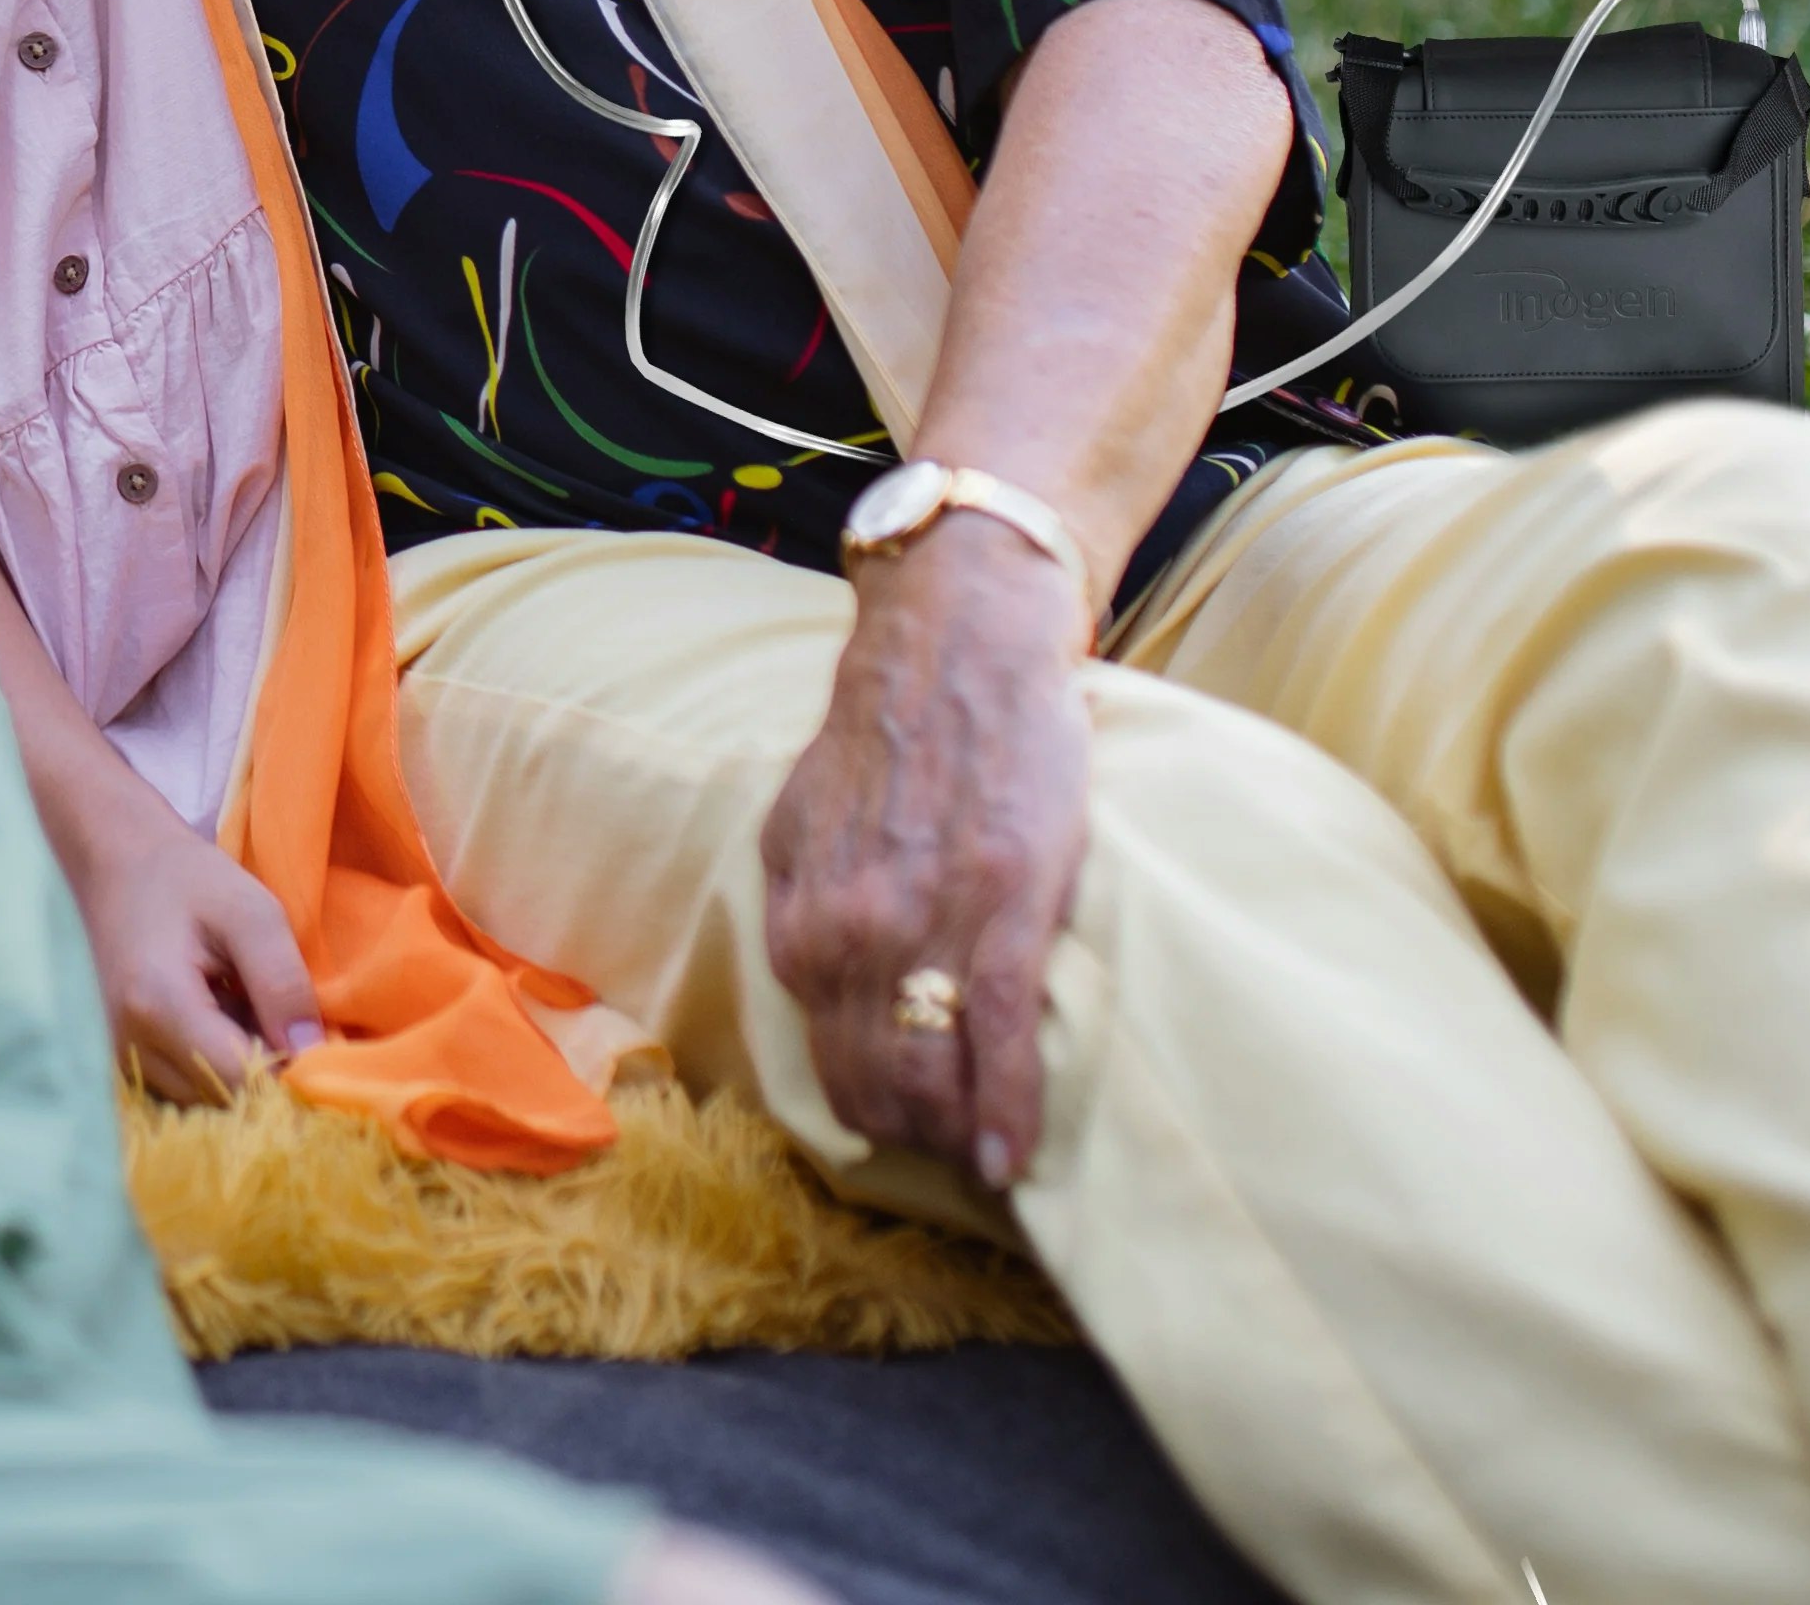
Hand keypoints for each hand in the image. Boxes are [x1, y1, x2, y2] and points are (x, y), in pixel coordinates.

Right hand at [62, 792, 324, 1101]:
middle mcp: (130, 1045)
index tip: (321, 1046)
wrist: (114, 861)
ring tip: (250, 1009)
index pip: (239, 1079)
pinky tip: (225, 1018)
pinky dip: (216, 1064)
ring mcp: (121, 1055)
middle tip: (287, 1018)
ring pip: (204, 1099)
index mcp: (159, 1005)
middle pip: (222, 1098)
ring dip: (241, 1070)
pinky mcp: (124, 1056)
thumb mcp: (251, 912)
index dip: (289, 1072)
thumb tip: (312, 1054)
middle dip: (266, 1072)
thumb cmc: (186, 878)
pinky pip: (184, 1084)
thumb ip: (282, 981)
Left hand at [757, 526, 1090, 1188]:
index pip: (829, 1061)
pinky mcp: (1005, 907)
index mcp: (802, 920)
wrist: (955, 647)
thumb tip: (804, 965)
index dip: (870, 1114)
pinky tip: (1012, 1156)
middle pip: (880, 1086)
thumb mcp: (798, 815)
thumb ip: (797, 897)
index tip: (904, 1140)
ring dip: (958, 1137)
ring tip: (987, 1162)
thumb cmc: (883, 730)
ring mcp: (927, 925)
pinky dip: (1007, 1107)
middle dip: (917, 1140)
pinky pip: (1000, 1036)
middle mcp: (850, 936)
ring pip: (935, 1076)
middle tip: (956, 1162)